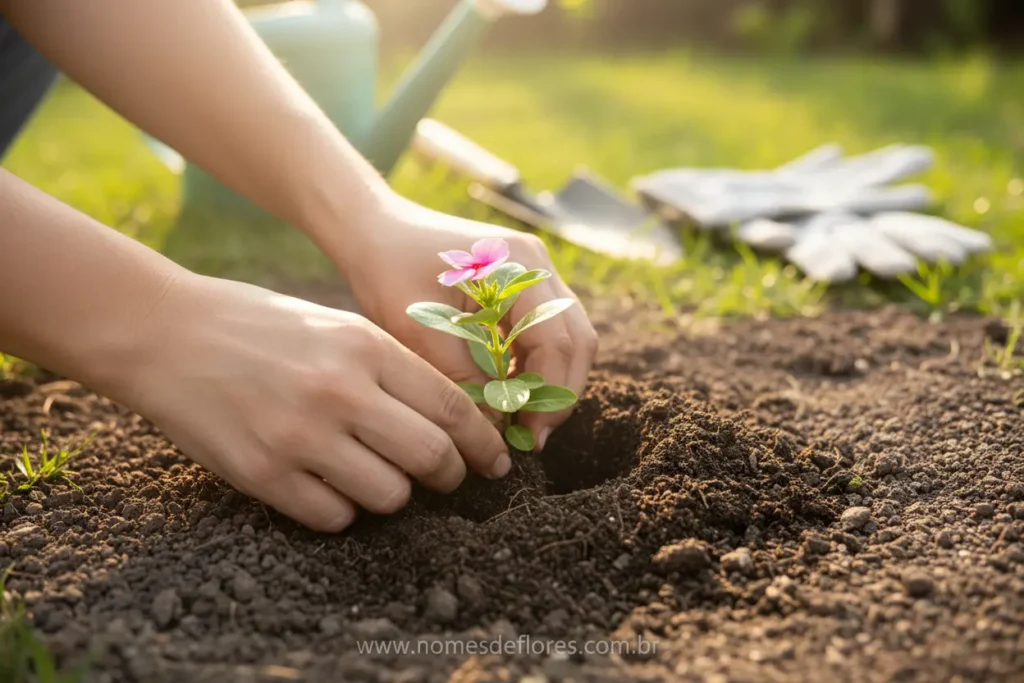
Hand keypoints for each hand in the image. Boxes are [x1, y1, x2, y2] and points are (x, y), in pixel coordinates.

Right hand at [123, 273, 510, 531]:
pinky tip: (328, 486)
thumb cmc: (260, 326)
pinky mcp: (261, 473)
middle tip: (447, 479)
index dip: (482, 442)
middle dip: (451, 476)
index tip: (495, 460)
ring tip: (377, 477)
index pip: (451, 406)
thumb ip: (393, 367)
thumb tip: (453, 420)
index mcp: (364, 346)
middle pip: (431, 456)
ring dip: (394, 494)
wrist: (165, 332)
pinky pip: (333, 516)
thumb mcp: (337, 325)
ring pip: (389, 496)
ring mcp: (299, 435)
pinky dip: (342, 510)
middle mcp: (339, 391)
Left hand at [339, 199, 598, 451]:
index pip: (559, 342)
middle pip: (578, 340)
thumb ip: (466, 381)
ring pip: (569, 338)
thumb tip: (499, 433)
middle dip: (558, 394)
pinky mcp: (524, 283)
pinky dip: (536, 365)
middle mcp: (536, 264)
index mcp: (516, 267)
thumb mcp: (422, 333)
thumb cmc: (388, 275)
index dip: (549, 396)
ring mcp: (534, 271)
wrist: (373, 233)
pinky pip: (549, 330)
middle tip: (530, 437)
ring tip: (519, 420)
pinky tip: (509, 390)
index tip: (527, 438)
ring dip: (550, 381)